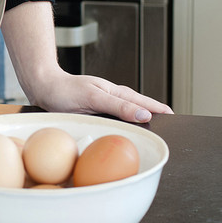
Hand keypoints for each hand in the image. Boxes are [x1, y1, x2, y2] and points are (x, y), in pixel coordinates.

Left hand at [1, 1, 172, 123]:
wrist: (44, 88)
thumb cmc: (65, 91)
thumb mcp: (94, 98)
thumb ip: (119, 106)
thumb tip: (145, 115)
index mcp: (118, 93)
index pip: (148, 104)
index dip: (162, 112)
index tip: (177, 121)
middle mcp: (115, 99)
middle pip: (142, 109)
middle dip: (157, 118)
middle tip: (172, 131)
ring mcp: (107, 106)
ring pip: (130, 115)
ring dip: (142, 123)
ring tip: (155, 134)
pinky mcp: (98, 112)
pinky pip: (118, 120)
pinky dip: (126, 126)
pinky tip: (127, 134)